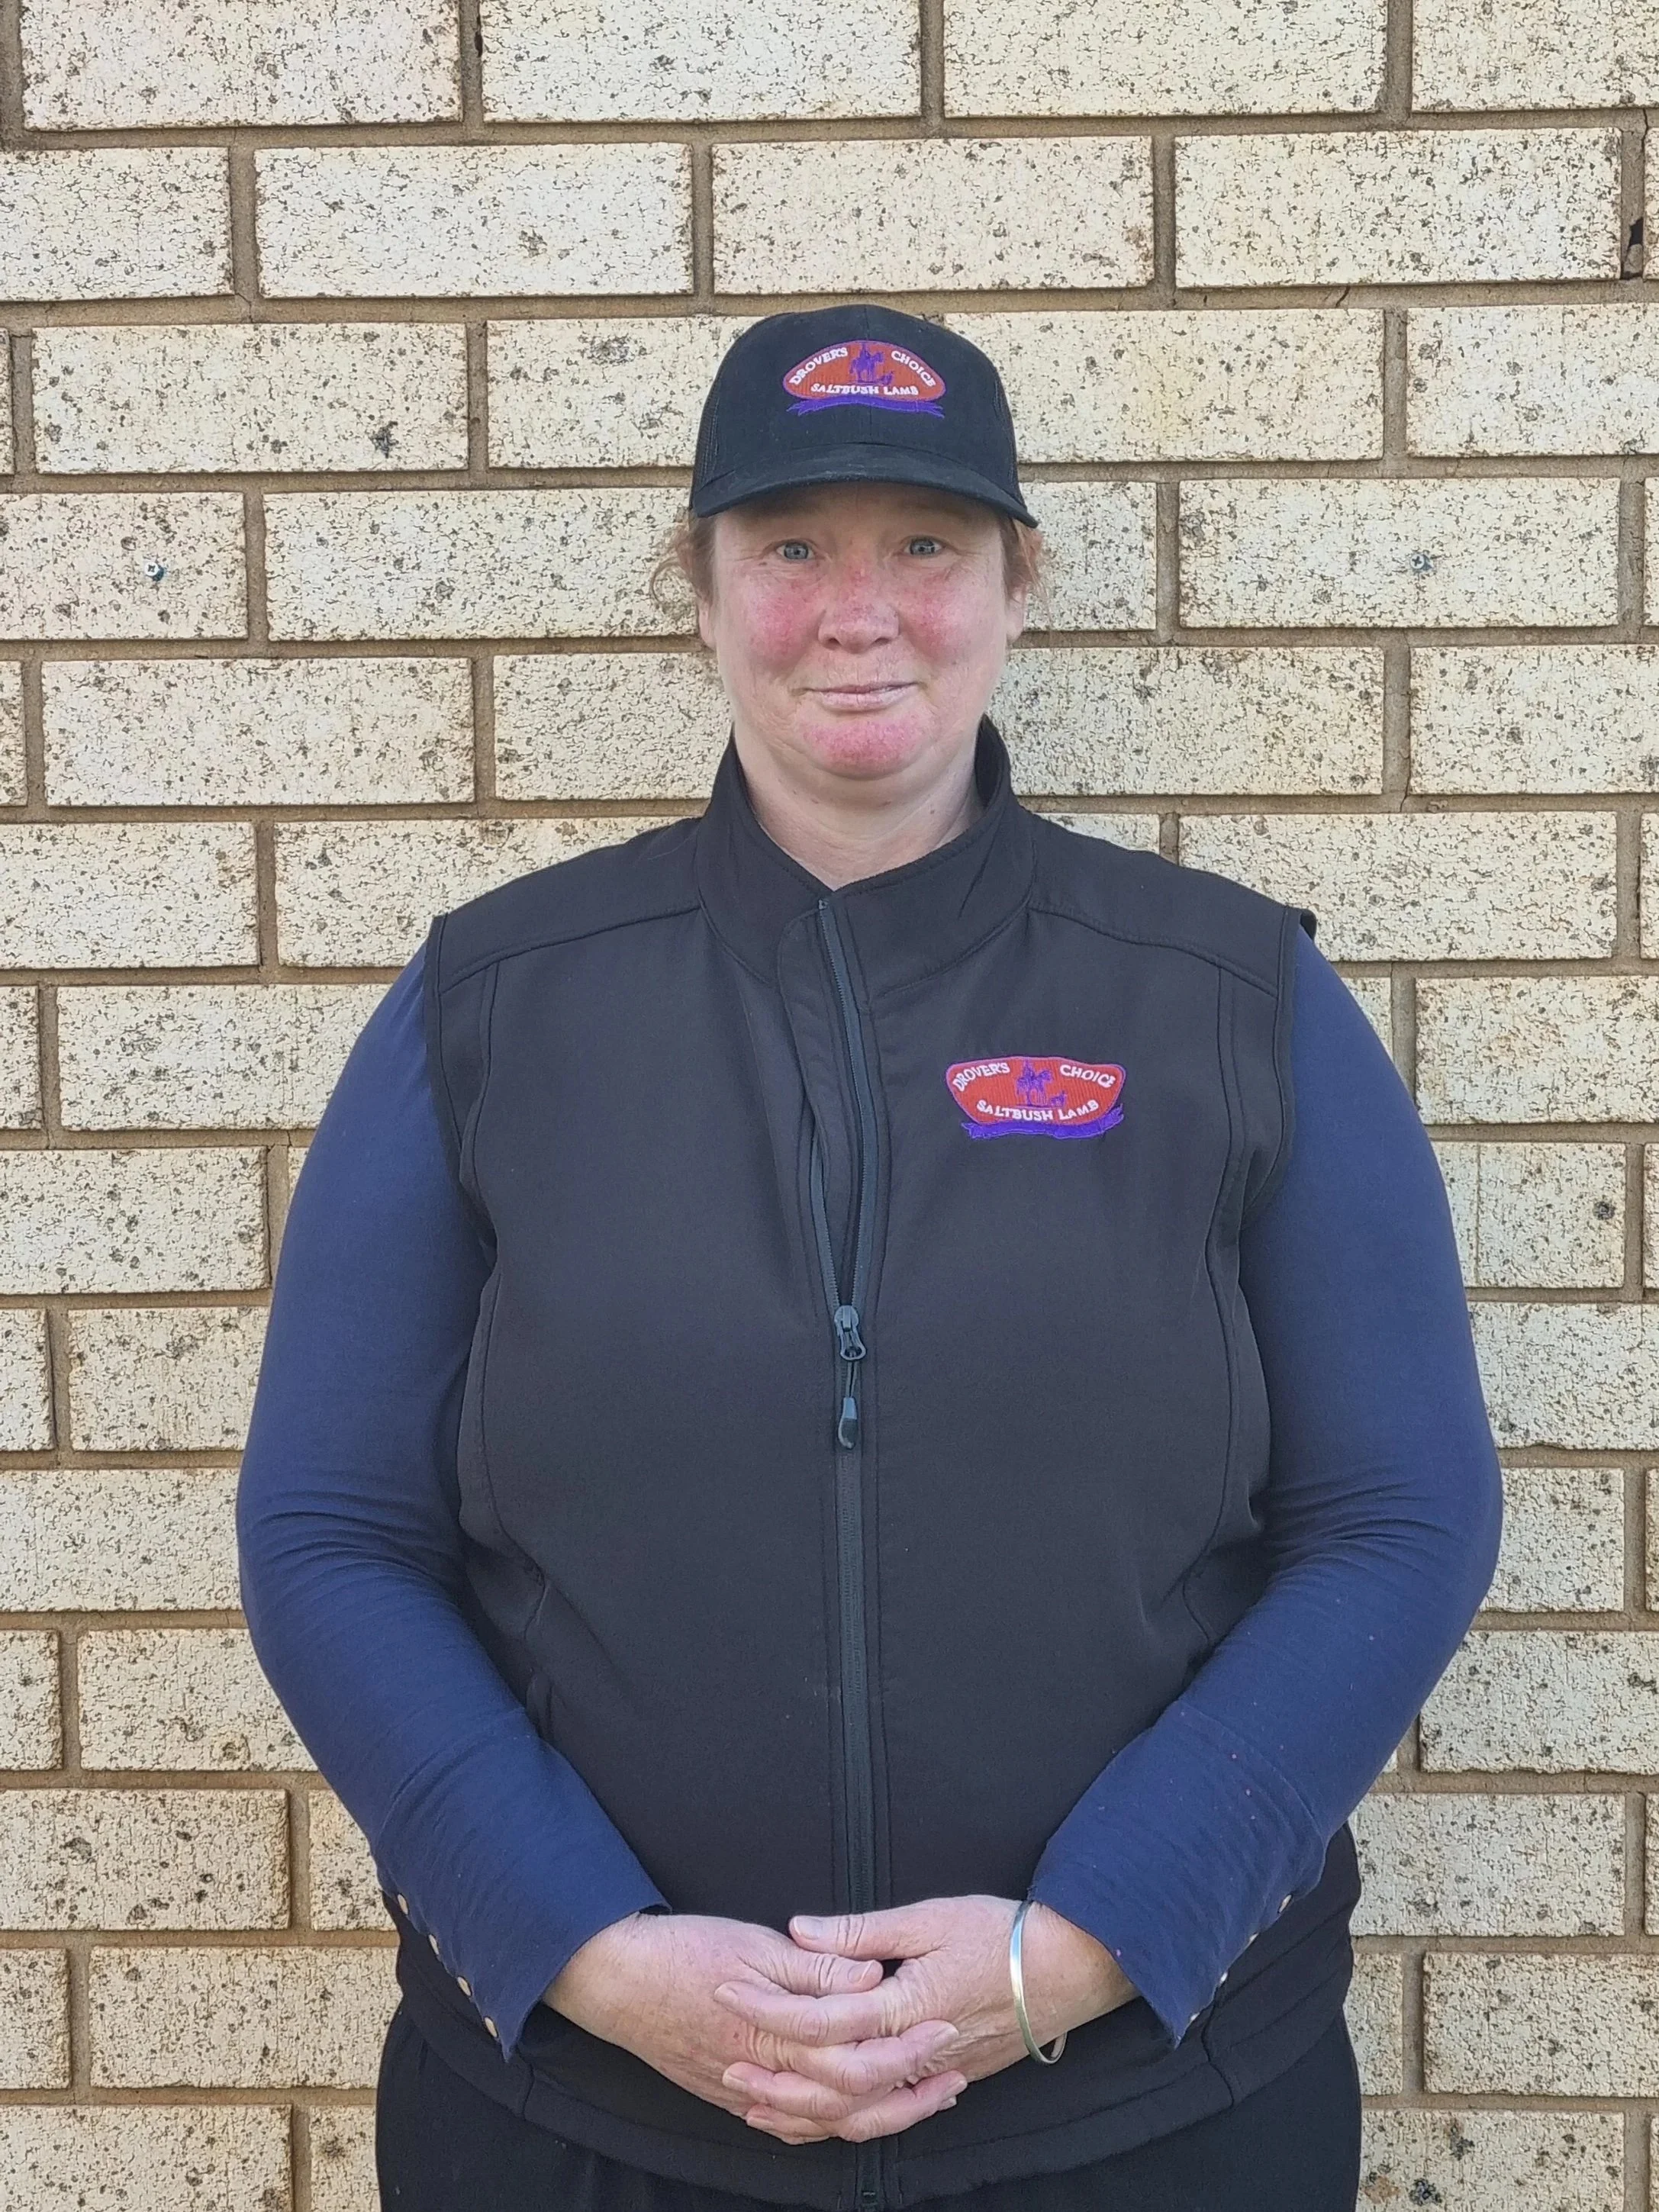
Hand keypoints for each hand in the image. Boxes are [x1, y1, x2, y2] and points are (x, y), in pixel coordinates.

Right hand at [546, 1910, 967, 2142]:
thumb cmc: (685, 1952)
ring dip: (879, 2115)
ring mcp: (747, 2093)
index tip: (946, 2028)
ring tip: (921, 2097)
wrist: (617, 1980)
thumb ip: (817, 1967)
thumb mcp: (756, 1944)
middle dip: (910, 2095)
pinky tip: (850, 2114)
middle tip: (951, 2075)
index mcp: (778, 2035)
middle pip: (852, 2105)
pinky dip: (828, 2125)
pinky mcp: (731, 2095)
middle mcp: (766, 2075)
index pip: (859, 2060)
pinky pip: (790, 2127)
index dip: (908, 2050)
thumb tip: (872, 1980)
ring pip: (825, 2124)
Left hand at [712, 1896, 1134, 2127]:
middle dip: (772, 2070)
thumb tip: (799, 1930)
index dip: (768, 2005)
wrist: (1069, 1971)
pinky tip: (816, 2117)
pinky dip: (842, 2122)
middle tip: (722, 2055)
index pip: (820, 2017)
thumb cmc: (1002, 1934)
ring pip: (853, 2113)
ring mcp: (928, 2076)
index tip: (726, 1987)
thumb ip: (862, 1932)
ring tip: (755, 2099)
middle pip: (828, 2080)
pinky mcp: (942, 2082)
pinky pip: (882, 2117)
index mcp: (904, 2007)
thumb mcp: (930, 1918)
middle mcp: (912, 2053)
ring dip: (800, 2108)